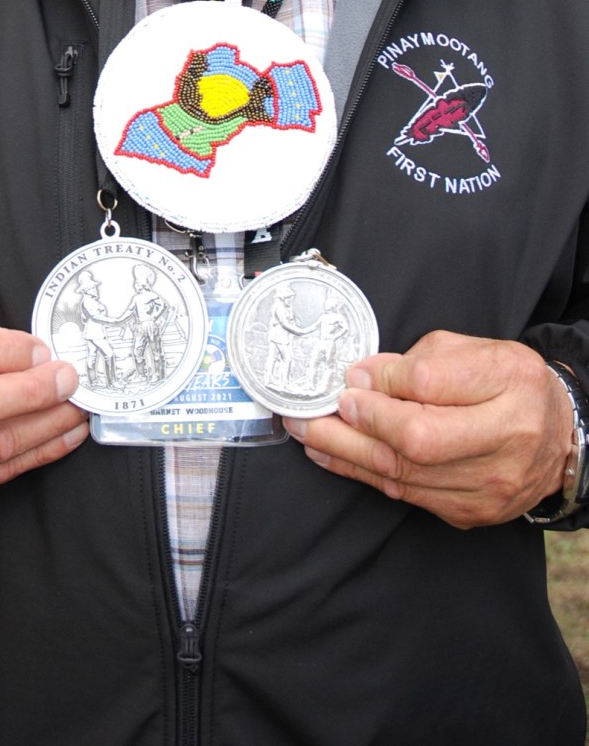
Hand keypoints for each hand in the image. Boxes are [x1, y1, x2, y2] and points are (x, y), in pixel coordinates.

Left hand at [283, 331, 572, 527]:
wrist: (555, 435)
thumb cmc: (507, 384)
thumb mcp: (473, 351)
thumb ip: (420, 361)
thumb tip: (362, 377)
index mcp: (509, 384)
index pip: (431, 383)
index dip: (382, 381)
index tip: (350, 376)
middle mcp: (507, 439)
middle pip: (417, 439)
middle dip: (357, 424)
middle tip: (314, 410)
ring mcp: (490, 484)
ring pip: (405, 474)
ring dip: (346, 453)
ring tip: (308, 433)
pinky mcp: (472, 512)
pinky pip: (408, 495)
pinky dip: (364, 474)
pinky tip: (335, 456)